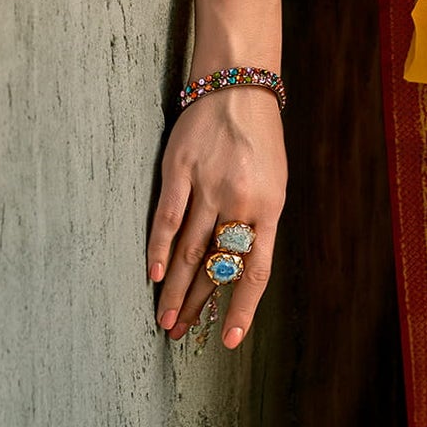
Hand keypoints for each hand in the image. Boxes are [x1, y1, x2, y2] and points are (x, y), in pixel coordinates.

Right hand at [147, 82, 286, 348]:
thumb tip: (238, 268)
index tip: (230, 340)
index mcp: (269, 207)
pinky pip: (167, 218)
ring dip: (175, 290)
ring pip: (188, 250)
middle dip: (199, 306)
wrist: (239, 85)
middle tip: (182, 334)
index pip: (256, 271)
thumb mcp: (274, 182)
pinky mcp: (180, 170)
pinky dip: (158, 249)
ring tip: (165, 320)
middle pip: (216, 266)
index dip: (242, 308)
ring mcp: (208, 185)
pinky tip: (152, 276)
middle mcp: (240, 200)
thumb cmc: (259, 138)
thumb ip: (258, 223)